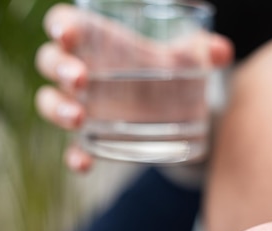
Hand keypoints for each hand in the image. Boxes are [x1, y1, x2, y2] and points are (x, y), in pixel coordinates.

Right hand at [34, 3, 233, 171]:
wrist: (174, 106)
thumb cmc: (168, 68)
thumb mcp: (186, 57)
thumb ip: (202, 51)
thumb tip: (220, 51)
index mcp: (97, 40)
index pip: (66, 25)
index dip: (60, 26)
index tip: (66, 34)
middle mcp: (82, 71)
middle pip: (52, 62)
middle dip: (61, 69)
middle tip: (80, 79)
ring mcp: (83, 105)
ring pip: (50, 102)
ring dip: (58, 110)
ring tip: (78, 119)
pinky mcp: (92, 137)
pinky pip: (73, 146)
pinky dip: (74, 156)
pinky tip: (84, 164)